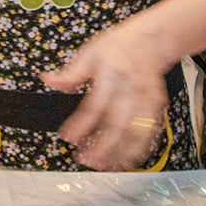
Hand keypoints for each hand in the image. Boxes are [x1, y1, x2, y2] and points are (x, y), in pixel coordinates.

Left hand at [41, 15, 179, 169]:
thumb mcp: (90, 52)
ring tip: (104, 165)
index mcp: (111, 74)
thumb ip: (71, 73)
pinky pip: (149, 132)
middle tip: (85, 159)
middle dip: (101, 145)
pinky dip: (139, 148)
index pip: (94, 105)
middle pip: (116, 123)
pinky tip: (127, 160)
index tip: (67, 137)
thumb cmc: (118, 45)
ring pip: (135, 131)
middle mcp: (131, 89)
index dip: (80, 124)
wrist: (151, 39)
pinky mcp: (157, 106)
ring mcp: (146, 99)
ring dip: (120, 152)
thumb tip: (48, 81)